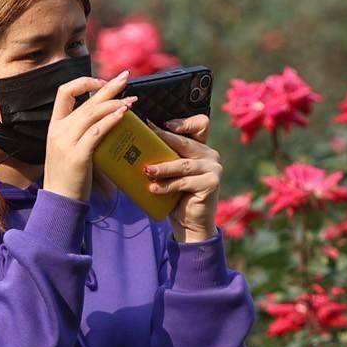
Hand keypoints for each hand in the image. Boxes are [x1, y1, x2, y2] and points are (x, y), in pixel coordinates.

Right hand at [41, 72, 139, 203]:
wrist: (60, 201)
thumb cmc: (69, 176)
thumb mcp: (70, 148)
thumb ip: (83, 133)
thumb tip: (108, 120)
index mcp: (55, 126)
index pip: (64, 92)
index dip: (84, 82)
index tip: (103, 83)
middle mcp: (58, 130)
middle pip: (86, 100)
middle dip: (108, 86)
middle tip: (126, 77)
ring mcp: (66, 142)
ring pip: (92, 113)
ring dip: (115, 103)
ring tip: (132, 100)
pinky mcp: (78, 156)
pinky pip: (96, 132)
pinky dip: (111, 120)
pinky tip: (123, 114)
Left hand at [144, 113, 226, 242]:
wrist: (189, 223)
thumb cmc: (175, 196)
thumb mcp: (170, 173)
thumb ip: (163, 157)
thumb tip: (133, 145)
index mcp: (200, 148)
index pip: (200, 124)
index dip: (184, 122)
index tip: (163, 125)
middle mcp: (210, 155)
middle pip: (185, 142)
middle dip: (163, 138)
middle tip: (144, 137)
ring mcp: (214, 169)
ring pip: (183, 164)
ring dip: (162, 167)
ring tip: (146, 170)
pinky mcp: (212, 183)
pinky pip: (185, 182)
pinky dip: (167, 186)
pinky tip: (153, 189)